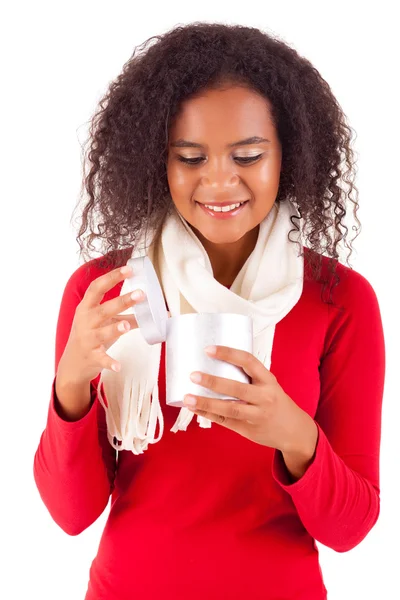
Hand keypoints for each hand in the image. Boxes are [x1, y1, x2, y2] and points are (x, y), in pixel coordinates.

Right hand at [56, 264, 144, 386]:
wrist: (73, 362)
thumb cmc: (91, 335)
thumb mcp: (106, 322)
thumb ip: (127, 315)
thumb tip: (155, 312)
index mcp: (87, 308)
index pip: (96, 288)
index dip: (112, 277)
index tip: (128, 269)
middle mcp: (85, 321)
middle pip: (103, 309)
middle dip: (121, 301)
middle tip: (140, 294)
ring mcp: (87, 339)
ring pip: (102, 333)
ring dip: (115, 328)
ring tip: (127, 325)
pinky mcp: (92, 357)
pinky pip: (102, 359)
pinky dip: (110, 362)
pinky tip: (119, 366)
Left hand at [184, 345, 317, 458]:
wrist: (295, 432)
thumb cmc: (276, 403)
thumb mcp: (269, 385)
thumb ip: (248, 377)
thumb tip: (215, 363)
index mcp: (268, 380)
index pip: (248, 361)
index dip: (228, 353)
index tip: (208, 349)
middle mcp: (264, 397)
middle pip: (237, 388)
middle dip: (213, 381)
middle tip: (193, 375)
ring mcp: (256, 415)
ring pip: (229, 408)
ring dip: (206, 403)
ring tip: (187, 398)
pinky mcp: (248, 429)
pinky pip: (225, 421)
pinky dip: (208, 414)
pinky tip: (194, 409)